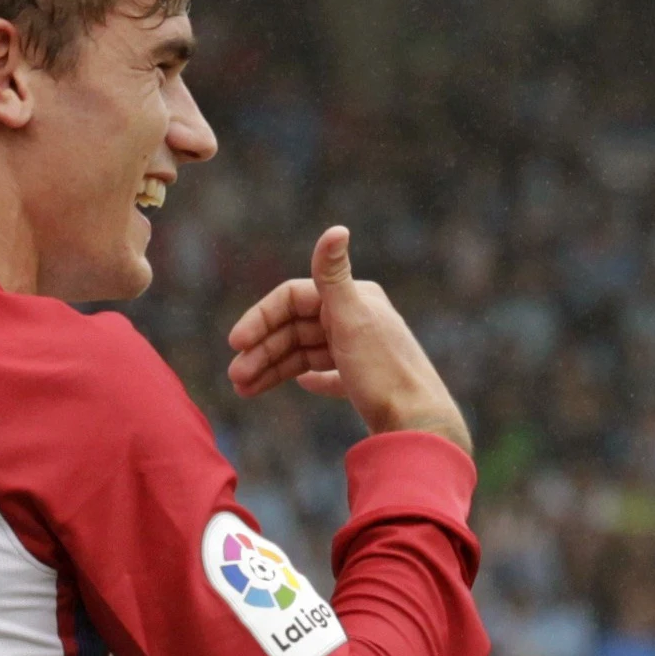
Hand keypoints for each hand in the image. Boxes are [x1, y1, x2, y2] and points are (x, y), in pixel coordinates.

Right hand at [227, 226, 472, 454]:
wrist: (420, 426)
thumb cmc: (384, 371)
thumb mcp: (353, 320)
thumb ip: (334, 276)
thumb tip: (336, 229)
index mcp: (354, 299)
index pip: (292, 299)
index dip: (261, 317)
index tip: (236, 343)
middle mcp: (358, 319)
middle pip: (295, 327)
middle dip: (262, 350)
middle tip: (234, 377)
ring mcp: (362, 350)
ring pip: (306, 352)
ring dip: (273, 367)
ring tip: (244, 390)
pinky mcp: (366, 381)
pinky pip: (330, 372)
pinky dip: (311, 377)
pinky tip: (300, 384)